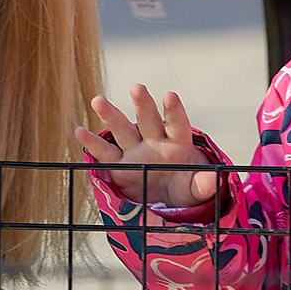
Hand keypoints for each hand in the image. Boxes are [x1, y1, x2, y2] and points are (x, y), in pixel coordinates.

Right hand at [77, 85, 219, 206]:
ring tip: (98, 100)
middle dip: (143, 105)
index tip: (169, 95)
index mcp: (177, 145)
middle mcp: (154, 142)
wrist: (164, 201)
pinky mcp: (118, 166)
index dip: (174, 111)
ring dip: (111, 115)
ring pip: (122, 130)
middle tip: (137, 88)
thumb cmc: (182, 189)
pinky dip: (91, 143)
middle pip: (148, 120)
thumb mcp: (194, 190)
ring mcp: (134, 151)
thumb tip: (212, 179)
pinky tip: (79, 131)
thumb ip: (202, 184)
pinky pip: (104, 153)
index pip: (177, 125)